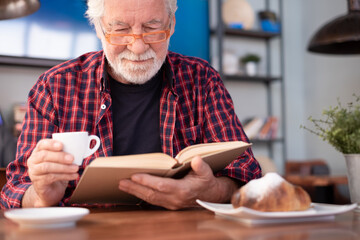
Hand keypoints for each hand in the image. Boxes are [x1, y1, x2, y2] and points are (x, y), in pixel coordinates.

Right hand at [23, 139, 78, 206]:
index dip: (51, 144)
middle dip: (59, 156)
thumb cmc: (57, 171)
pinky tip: (74, 175)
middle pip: (44, 155)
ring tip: (76, 168)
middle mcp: (33, 161)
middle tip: (72, 158)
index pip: (42, 144)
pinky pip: (51, 177)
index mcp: (38, 152)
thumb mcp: (60, 161)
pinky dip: (65, 176)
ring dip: (63, 167)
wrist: (51, 190)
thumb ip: (65, 153)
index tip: (61, 145)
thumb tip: (79, 149)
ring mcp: (34, 172)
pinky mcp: (38, 183)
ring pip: (47, 167)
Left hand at [118, 156, 238, 209]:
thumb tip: (196, 160)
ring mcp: (171, 204)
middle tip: (121, 181)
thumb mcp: (206, 172)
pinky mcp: (168, 205)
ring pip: (150, 199)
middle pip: (151, 194)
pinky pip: (152, 201)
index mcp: (183, 190)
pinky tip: (133, 190)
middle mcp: (175, 199)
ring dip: (135, 192)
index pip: (162, 186)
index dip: (147, 181)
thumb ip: (201, 166)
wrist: (211, 197)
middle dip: (135, 188)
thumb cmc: (206, 181)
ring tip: (122, 185)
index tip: (134, 175)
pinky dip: (141, 196)